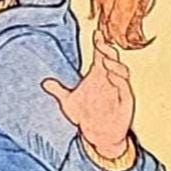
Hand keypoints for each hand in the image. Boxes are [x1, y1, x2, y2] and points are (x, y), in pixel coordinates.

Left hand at [46, 41, 136, 163]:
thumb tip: (44, 82)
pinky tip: (110, 75)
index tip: (96, 33)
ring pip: (122, 71)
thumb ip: (58, 91)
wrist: (99, 137)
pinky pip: (125, 88)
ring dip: (114, 64)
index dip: (99, 43)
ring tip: (104, 59)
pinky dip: (119, 81)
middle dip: (107, 49)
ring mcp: (120, 90)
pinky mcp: (126, 102)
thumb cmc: (87, 117)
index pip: (100, 55)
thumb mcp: (69, 104)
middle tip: (100, 43)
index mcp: (99, 76)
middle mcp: (111, 79)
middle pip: (112, 59)